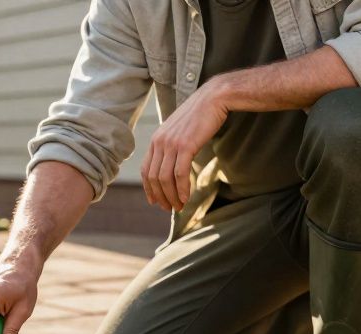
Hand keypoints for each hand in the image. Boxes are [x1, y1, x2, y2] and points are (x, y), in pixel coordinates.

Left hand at [141, 79, 228, 211]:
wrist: (214, 98)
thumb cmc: (200, 115)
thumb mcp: (179, 130)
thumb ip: (172, 145)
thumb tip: (172, 162)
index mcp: (156, 139)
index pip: (146, 169)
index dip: (148, 189)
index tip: (154, 201)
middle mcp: (160, 142)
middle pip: (154, 178)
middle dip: (161, 196)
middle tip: (169, 208)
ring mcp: (171, 143)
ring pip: (165, 178)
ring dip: (172, 196)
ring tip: (179, 206)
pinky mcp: (186, 145)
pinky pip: (179, 174)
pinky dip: (182, 189)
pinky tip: (186, 198)